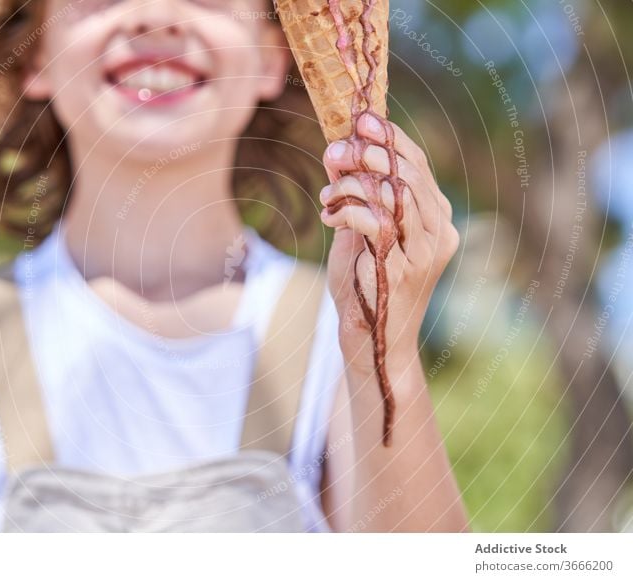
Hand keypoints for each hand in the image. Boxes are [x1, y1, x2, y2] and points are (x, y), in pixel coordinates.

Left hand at [319, 112, 458, 377]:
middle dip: (368, 155)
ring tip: (329, 193)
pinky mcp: (402, 269)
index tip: (361, 120)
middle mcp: (439, 233)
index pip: (417, 166)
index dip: (391, 139)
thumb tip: (337, 150)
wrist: (370, 339)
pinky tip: (331, 217)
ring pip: (395, 193)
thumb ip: (357, 194)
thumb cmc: (364, 284)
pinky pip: (378, 222)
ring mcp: (424, 252)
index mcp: (435, 219)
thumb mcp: (360, 232)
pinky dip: (349, 211)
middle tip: (335, 152)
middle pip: (408, 174)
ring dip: (354, 183)